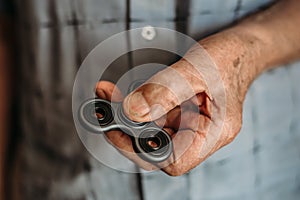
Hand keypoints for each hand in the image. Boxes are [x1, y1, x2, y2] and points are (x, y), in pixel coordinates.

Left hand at [96, 31, 249, 174]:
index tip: (117, 129)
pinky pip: (152, 116)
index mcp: (215, 133)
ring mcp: (190, 125)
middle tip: (104, 109)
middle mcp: (201, 135)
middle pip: (157, 148)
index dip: (143, 150)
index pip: (175, 160)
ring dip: (125, 116)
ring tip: (108, 95)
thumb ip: (164, 91)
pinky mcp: (180, 114)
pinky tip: (118, 93)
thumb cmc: (228, 57)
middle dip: (126, 130)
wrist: (240, 48)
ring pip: (151, 132)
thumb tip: (132, 112)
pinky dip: (133, 105)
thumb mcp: (195, 70)